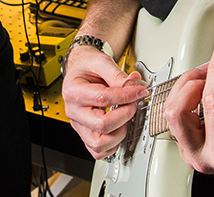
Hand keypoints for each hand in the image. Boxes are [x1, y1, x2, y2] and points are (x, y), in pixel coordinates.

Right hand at [60, 43, 149, 158]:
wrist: (79, 71)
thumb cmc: (87, 68)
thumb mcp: (101, 62)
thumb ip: (117, 74)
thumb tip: (134, 85)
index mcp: (74, 91)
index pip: (103, 98)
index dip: (126, 96)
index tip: (140, 90)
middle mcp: (73, 111)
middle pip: (101, 125)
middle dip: (125, 115)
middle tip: (134, 103)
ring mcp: (79, 125)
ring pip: (98, 144)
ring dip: (119, 133)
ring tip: (125, 117)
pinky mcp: (85, 134)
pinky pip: (97, 151)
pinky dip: (112, 145)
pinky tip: (118, 129)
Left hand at [163, 42, 213, 176]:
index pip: (213, 104)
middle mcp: (203, 157)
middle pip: (178, 111)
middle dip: (194, 82)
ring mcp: (192, 153)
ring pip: (172, 111)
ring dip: (187, 86)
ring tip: (209, 74)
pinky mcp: (188, 144)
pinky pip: (176, 114)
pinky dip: (187, 94)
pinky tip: (204, 85)